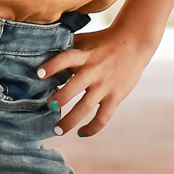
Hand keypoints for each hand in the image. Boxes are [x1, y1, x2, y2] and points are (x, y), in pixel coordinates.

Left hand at [35, 20, 157, 137]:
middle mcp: (94, 71)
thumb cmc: (104, 41)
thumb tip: (41, 50)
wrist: (134, 43)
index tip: (38, 74)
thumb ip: (67, 47)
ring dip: (71, 120)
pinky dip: (92, 128)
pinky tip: (80, 133)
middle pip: (75, 86)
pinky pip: (103, 117)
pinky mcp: (115, 97)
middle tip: (48, 106)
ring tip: (57, 130)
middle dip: (61, 98)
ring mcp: (105, 86)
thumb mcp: (86, 40)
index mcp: (85, 55)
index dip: (52, 66)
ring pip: (86, 106)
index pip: (67, 59)